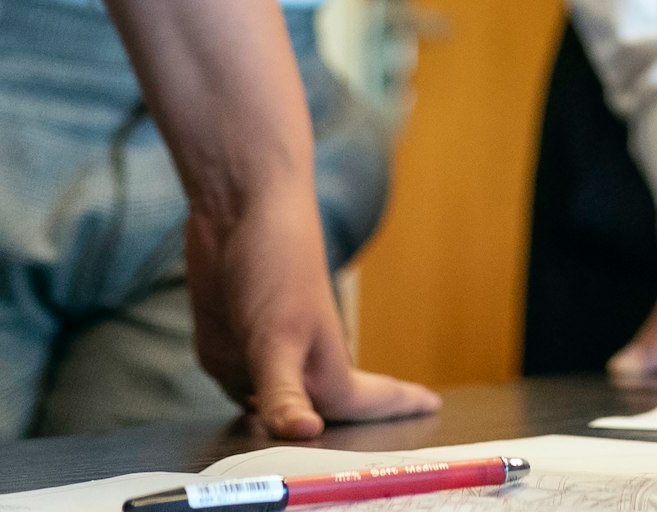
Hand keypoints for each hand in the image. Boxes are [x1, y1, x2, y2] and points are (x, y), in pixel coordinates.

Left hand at [184, 169, 435, 437]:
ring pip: (270, 407)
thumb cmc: (276, 262)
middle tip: (341, 450)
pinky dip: (237, 398)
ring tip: (284, 452)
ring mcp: (258, 355)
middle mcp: (295, 365)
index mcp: (324, 368)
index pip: (363, 404)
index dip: (396, 408)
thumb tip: (305, 434)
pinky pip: (232, 386)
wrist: (234, 203)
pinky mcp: (224, 342)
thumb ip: (283, 395)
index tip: (432, 406)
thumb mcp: (275, 338)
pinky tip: (235, 407)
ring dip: (274, 426)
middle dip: (330, 429)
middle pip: (317, 412)